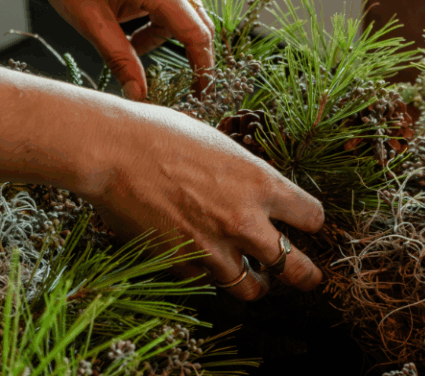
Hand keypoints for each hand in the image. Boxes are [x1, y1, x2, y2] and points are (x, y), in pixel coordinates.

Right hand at [0, 62, 323, 301]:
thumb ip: (246, 176)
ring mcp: (212, 248)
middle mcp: (244, 222)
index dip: (311, 222)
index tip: (306, 225)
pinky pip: (205, 281)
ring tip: (254, 282)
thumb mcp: (220, 145)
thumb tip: (255, 192)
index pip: (312, 217)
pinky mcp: (181, 265)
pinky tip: (202, 261)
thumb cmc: (162, 134)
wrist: (112, 151)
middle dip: (307, 276)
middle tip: (309, 279)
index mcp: (261, 184)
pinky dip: (208, 275)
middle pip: (295, 268)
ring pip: (251, 289)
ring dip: (255, 284)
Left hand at [42, 0, 215, 101]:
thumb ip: (119, 59)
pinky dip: (155, 26)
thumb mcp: (91, 21)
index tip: (202, 94)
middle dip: (191, 56)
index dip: (203, 67)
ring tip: (134, 51)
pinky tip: (132, 36)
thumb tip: (138, 94)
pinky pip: (168, 8)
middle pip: (198, 25)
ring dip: (164, 39)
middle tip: (183, 86)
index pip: (196, 34)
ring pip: (183, 17)